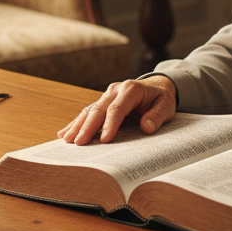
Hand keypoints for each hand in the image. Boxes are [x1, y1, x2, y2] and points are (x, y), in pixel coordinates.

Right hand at [57, 75, 177, 144]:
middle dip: (88, 127)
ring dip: (77, 125)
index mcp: (131, 89)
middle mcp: (115, 90)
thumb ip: (157, 116)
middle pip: (99, 109)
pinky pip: (88, 112)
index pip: (117, 108)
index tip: (104, 140)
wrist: (156, 87)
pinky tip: (64, 132)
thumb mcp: (167, 106)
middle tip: (78, 143)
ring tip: (66, 140)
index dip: (110, 124)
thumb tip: (146, 127)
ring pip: (90, 110)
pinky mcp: (102, 102)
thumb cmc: (160, 99)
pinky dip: (76, 122)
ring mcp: (107, 95)